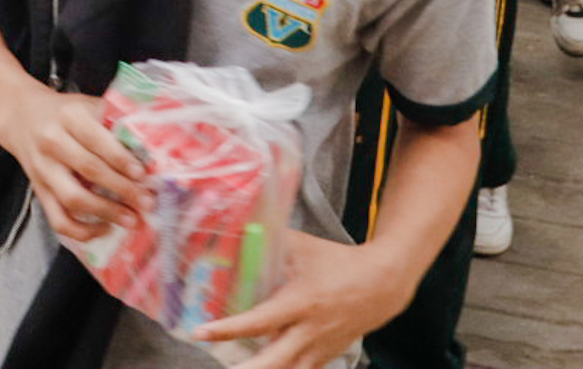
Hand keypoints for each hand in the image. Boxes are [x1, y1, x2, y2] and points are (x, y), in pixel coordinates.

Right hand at [0, 86, 149, 243]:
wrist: (20, 116)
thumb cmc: (63, 112)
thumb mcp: (85, 104)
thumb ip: (111, 120)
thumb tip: (149, 144)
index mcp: (68, 116)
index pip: (96, 139)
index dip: (120, 158)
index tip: (142, 173)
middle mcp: (52, 142)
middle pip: (89, 169)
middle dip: (122, 189)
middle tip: (146, 201)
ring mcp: (43, 169)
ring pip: (73, 198)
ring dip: (106, 212)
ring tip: (131, 219)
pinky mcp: (39, 191)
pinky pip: (58, 219)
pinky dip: (82, 231)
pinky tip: (104, 228)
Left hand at [197, 231, 414, 367]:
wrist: (381, 285)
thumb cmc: (339, 263)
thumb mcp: (303, 246)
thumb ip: (271, 240)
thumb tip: (240, 227)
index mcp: (299, 303)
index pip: (258, 321)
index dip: (227, 329)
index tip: (201, 332)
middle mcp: (308, 331)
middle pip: (274, 362)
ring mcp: (319, 348)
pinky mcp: (326, 356)